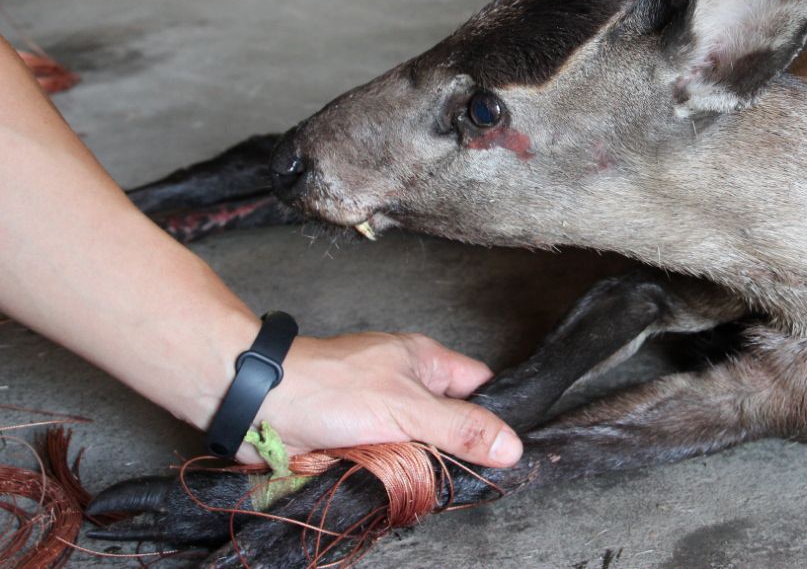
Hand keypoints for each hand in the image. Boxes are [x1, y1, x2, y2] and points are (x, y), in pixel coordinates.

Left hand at [248, 332, 521, 468]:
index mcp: (425, 361)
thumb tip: (512, 445)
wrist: (258, 405)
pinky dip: (385, 473)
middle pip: (447, 424)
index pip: (479, 387)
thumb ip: (460, 428)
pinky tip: (388, 482)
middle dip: (449, 452)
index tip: (505, 451)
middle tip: (458, 476)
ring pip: (416, 448)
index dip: (493, 415)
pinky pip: (385, 461)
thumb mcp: (407, 409)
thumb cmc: (329, 389)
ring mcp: (377, 412)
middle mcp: (404, 383)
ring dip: (414, 467)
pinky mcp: (353, 437)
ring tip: (416, 480)